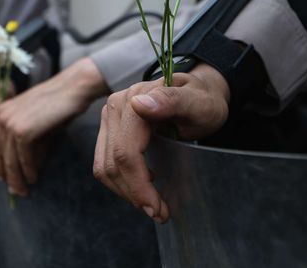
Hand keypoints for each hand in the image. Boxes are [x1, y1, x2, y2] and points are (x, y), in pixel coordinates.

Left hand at [0, 57, 107, 195]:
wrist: (74, 88)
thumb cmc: (59, 106)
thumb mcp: (38, 127)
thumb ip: (26, 147)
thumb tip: (19, 173)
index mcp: (1, 112)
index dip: (1, 167)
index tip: (9, 181)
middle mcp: (1, 116)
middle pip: (0, 154)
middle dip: (8, 176)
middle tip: (17, 192)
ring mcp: (9, 122)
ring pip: (9, 158)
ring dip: (17, 177)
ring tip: (24, 191)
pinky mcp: (22, 130)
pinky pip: (22, 157)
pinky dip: (27, 170)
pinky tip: (32, 178)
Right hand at [93, 63, 229, 222]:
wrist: (198, 92)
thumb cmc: (202, 100)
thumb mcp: (198, 102)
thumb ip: (173, 101)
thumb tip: (140, 104)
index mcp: (133, 99)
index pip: (125, 151)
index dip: (138, 184)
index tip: (157, 209)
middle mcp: (115, 107)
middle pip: (112, 162)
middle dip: (134, 193)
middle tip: (160, 213)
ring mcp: (110, 118)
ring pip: (104, 166)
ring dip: (126, 192)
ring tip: (153, 204)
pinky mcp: (109, 129)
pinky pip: (105, 163)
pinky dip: (122, 182)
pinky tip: (144, 185)